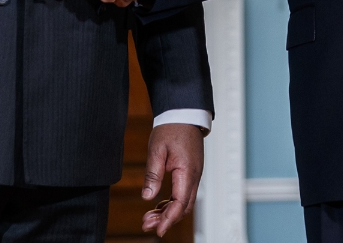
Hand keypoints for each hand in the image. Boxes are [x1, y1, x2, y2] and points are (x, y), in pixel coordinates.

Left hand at [140, 123, 202, 237]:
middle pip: (184, 207)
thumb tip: (147, 197)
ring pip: (184, 201)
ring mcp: (194, 174)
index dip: (168, 219)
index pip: (180, 203)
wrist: (184, 112)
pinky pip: (184, 193)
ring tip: (149, 217)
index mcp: (188, 171)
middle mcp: (195, 175)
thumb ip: (153, 175)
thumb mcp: (157, 150)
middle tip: (147, 224)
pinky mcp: (191, 171)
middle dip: (166, 219)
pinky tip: (159, 205)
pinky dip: (172, 202)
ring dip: (168, 211)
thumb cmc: (172, 127)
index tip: (157, 230)